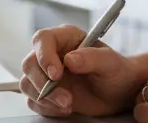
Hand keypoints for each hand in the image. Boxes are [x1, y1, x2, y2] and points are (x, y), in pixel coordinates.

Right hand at [19, 25, 145, 117]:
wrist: (120, 93)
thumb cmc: (117, 72)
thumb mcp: (110, 63)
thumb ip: (92, 58)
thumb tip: (70, 59)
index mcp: (65, 38)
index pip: (43, 39)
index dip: (44, 55)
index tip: (56, 74)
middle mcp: (52, 53)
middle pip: (30, 63)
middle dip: (43, 83)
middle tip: (65, 98)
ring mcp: (46, 74)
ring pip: (27, 83)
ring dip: (44, 98)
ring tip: (68, 105)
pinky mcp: (46, 92)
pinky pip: (33, 100)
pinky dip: (45, 108)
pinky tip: (64, 109)